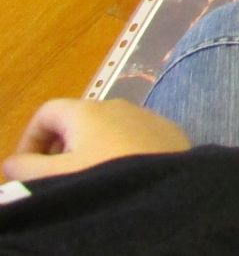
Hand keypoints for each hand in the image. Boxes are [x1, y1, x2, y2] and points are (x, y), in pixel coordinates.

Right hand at [4, 99, 189, 181]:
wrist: (169, 188)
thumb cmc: (106, 177)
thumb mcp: (59, 177)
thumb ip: (28, 169)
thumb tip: (11, 162)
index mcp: (86, 110)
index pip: (47, 112)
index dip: (31, 139)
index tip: (28, 168)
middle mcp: (117, 104)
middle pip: (76, 119)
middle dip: (59, 146)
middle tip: (56, 178)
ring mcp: (146, 115)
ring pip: (106, 128)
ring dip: (89, 149)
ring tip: (88, 180)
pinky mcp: (167, 130)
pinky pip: (132, 135)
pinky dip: (117, 150)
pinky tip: (121, 175)